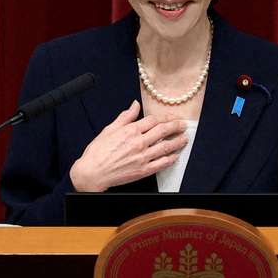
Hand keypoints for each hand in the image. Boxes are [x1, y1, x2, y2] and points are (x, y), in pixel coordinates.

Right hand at [69, 100, 187, 191]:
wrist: (92, 172)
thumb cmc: (97, 152)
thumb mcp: (109, 129)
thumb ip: (125, 116)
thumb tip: (135, 104)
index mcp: (130, 130)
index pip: (153, 120)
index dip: (164, 117)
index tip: (170, 117)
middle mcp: (139, 142)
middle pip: (163, 131)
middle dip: (176, 126)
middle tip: (183, 125)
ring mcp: (142, 157)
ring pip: (166, 147)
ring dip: (178, 142)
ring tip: (185, 138)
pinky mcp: (143, 170)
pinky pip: (162, 164)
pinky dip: (171, 159)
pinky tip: (176, 156)